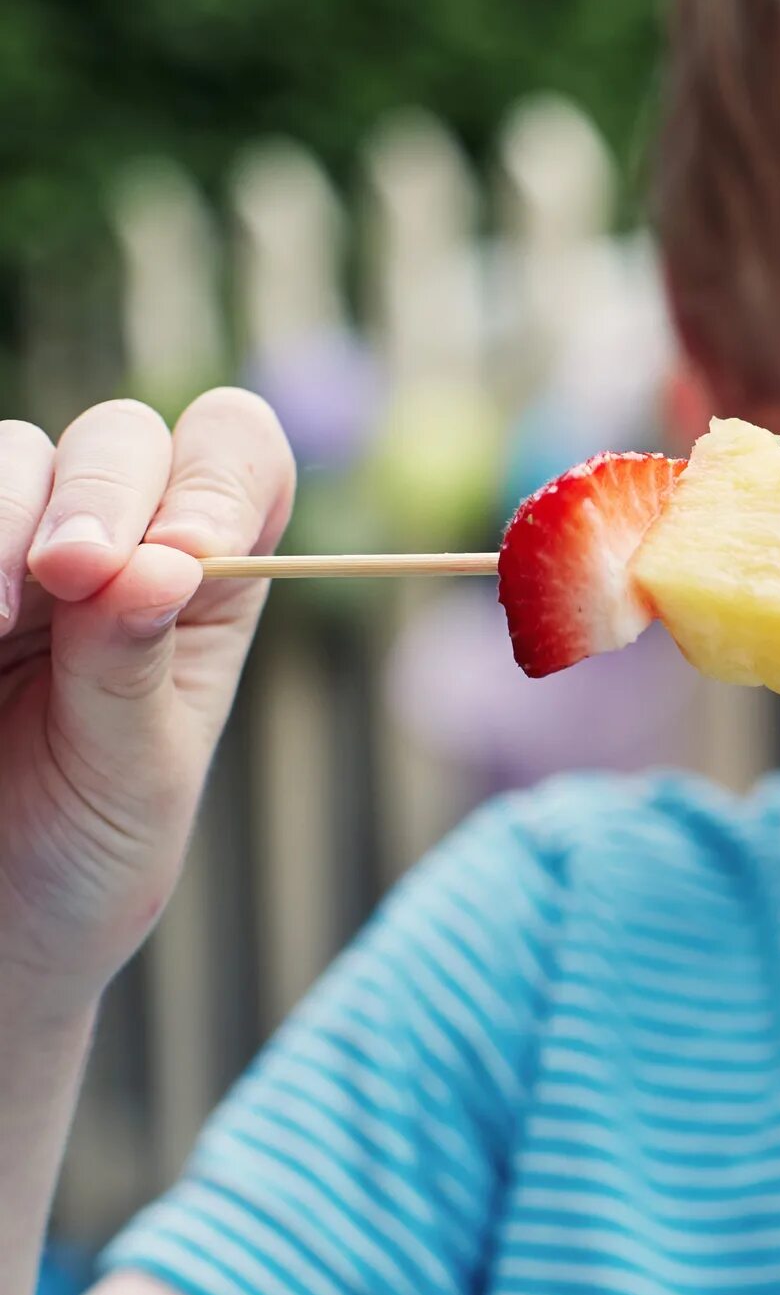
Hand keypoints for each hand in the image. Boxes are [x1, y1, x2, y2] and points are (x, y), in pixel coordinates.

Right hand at [0, 393, 294, 1019]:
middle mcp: (110, 541)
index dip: (221, 479)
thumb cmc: (80, 856)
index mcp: (202, 583)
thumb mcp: (132, 777)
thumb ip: (135, 670)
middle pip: (120, 438)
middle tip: (71, 572)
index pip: (240, 459)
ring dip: (0, 522)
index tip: (189, 550)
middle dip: (103, 494)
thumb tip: (161, 562)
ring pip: (10, 454)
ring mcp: (5, 544)